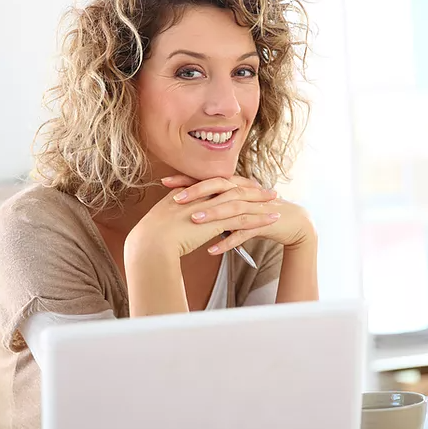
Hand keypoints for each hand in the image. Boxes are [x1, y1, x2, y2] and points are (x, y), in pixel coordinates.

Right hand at [124, 176, 278, 262]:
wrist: (151, 243)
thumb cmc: (152, 237)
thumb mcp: (163, 219)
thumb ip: (174, 214)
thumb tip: (178, 218)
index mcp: (189, 192)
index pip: (217, 185)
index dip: (234, 185)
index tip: (247, 186)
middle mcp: (202, 196)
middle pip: (233, 188)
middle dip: (252, 189)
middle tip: (268, 190)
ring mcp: (210, 208)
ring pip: (242, 202)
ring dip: (261, 203)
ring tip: (276, 203)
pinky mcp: (217, 223)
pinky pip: (244, 219)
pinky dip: (260, 219)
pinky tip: (272, 220)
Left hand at [163, 175, 316, 255]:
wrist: (291, 221)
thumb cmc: (259, 211)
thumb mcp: (236, 203)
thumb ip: (216, 200)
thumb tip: (188, 202)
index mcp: (237, 185)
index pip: (209, 178)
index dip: (189, 179)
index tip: (166, 182)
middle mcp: (245, 192)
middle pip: (220, 187)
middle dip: (198, 192)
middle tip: (176, 199)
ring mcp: (255, 207)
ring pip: (232, 208)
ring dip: (213, 215)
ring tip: (193, 221)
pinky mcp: (263, 223)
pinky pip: (244, 232)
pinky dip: (228, 241)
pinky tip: (212, 250)